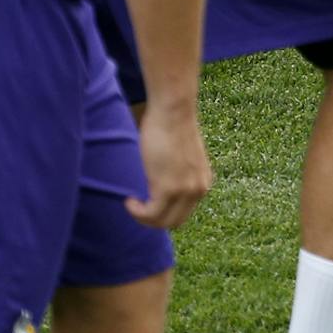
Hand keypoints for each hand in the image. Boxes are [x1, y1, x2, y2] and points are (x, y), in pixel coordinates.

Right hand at [127, 100, 213, 229]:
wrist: (173, 109)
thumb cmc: (171, 125)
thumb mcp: (179, 156)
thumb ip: (176, 173)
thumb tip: (158, 181)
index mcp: (203, 182)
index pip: (183, 212)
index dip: (163, 212)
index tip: (146, 201)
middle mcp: (199, 189)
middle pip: (175, 222)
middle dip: (153, 220)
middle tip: (136, 206)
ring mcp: (185, 190)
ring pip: (162, 222)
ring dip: (143, 218)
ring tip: (131, 203)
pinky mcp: (169, 188)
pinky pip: (151, 215)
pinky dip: (137, 212)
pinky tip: (129, 201)